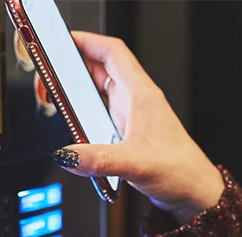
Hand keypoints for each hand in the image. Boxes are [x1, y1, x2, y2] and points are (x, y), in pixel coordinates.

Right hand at [53, 32, 224, 223]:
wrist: (194, 192)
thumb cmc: (179, 170)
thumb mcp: (135, 163)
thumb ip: (98, 159)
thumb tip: (67, 155)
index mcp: (141, 94)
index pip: (112, 52)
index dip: (85, 41)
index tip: (60, 42)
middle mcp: (136, 100)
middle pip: (100, 66)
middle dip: (72, 65)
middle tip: (48, 76)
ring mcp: (132, 114)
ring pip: (100, 88)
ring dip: (76, 87)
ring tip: (54, 94)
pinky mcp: (128, 131)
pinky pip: (102, 109)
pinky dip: (84, 108)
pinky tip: (73, 121)